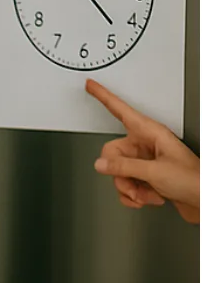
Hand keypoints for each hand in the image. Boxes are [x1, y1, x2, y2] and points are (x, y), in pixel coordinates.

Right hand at [86, 79, 199, 223]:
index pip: (120, 110)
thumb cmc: (193, 179)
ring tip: (146, 192)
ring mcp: (145, 161)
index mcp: (150, 132)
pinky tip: (148, 196)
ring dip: (129, 187)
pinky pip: (125, 184)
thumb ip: (124, 166)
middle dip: (120, 174)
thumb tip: (101, 164)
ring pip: (117, 172)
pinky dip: (134, 195)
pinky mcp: (146, 176)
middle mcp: (145, 144)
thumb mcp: (155, 171)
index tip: (91, 85)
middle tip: (132, 181)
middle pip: (112, 153)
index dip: (104, 97)